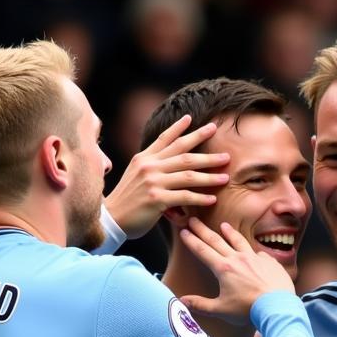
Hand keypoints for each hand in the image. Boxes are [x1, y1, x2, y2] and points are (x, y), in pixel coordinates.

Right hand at [104, 115, 229, 238]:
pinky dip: (200, 197)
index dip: (179, 128)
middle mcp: (149, 166)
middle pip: (183, 153)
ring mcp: (153, 182)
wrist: (110, 218)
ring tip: (225, 177)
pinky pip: (184, 196)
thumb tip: (168, 163)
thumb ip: (151, 167)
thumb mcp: (135, 176)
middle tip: (226, 152)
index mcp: (144, 158)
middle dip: (206, 151)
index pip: (165, 139)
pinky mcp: (156, 199)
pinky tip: (212, 198)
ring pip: (188, 175)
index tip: (192, 118)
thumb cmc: (126, 200)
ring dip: (209, 176)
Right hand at [180, 218, 293, 320]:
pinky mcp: (269, 261)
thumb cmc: (249, 309)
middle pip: (216, 240)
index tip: (183, 232)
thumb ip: (200, 305)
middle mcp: (238, 259)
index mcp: (223, 269)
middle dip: (203, 230)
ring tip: (223, 225)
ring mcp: (255, 258)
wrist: (277, 306)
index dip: (191, 241)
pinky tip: (254, 252)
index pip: (203, 251)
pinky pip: (259, 253)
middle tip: (193, 220)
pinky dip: (254, 252)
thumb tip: (182, 301)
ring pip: (239, 241)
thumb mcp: (221, 309)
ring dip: (229, 232)